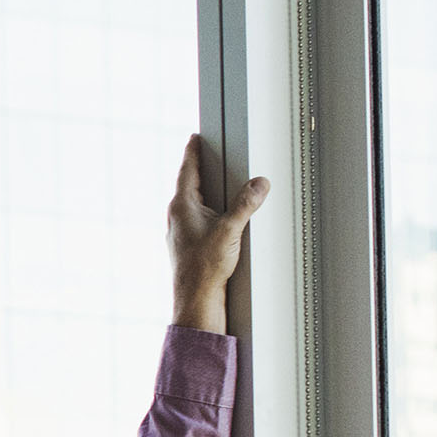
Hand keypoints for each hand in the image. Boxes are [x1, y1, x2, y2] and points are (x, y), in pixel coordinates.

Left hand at [167, 134, 268, 333]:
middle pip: (188, 184)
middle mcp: (176, 217)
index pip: (186, 170)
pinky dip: (208, 210)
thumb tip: (260, 184)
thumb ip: (246, 204)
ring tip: (216, 180)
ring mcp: (180, 231)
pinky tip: (219, 216)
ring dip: (204, 191)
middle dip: (199, 169)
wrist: (195, 299)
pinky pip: (198, 218)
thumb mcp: (230, 230)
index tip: (194, 137)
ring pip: (192, 203)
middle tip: (206, 153)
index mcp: (181, 207)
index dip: (192, 152)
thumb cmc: (204, 268)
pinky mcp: (188, 244)